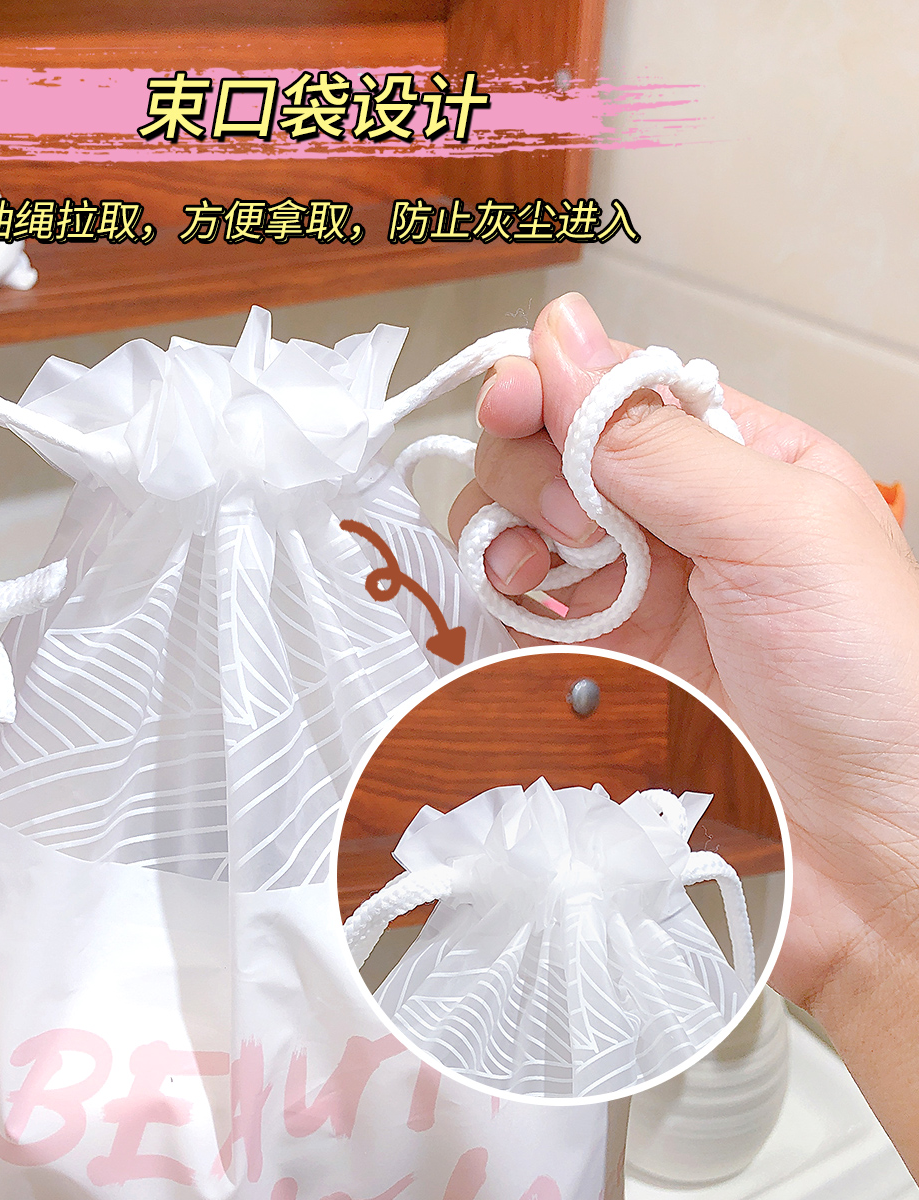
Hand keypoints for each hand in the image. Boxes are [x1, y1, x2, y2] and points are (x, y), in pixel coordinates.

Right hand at [453, 292, 918, 1165]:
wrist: (872, 868)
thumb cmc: (879, 695)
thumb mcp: (783, 531)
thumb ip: (658, 438)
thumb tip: (563, 336)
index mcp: (738, 467)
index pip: (616, 390)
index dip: (554, 384)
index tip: (518, 401)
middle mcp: (672, 527)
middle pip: (549, 452)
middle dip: (534, 471)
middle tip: (571, 526)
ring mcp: (624, 602)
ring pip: (514, 528)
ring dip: (503, 536)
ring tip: (537, 578)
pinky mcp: (586, 674)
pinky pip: (507, 615)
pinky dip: (495, 605)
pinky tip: (521, 618)